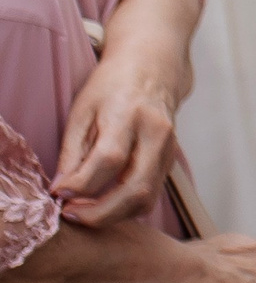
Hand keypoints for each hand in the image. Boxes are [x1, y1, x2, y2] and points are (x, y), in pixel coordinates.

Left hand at [53, 48, 185, 225]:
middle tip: (72, 214)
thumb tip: (62, 189)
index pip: (109, 159)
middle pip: (135, 188)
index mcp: (130, 116)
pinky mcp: (170, 160)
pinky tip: (104, 202)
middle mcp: (157, 134)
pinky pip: (151, 193)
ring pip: (147, 198)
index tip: (59, 193)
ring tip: (86, 212)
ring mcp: (169, 149)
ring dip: (114, 215)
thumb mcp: (82, 110)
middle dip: (100, 213)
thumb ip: (72, 151)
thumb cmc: (113, 85)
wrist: (153, 67)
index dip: (81, 184)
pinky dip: (126, 206)